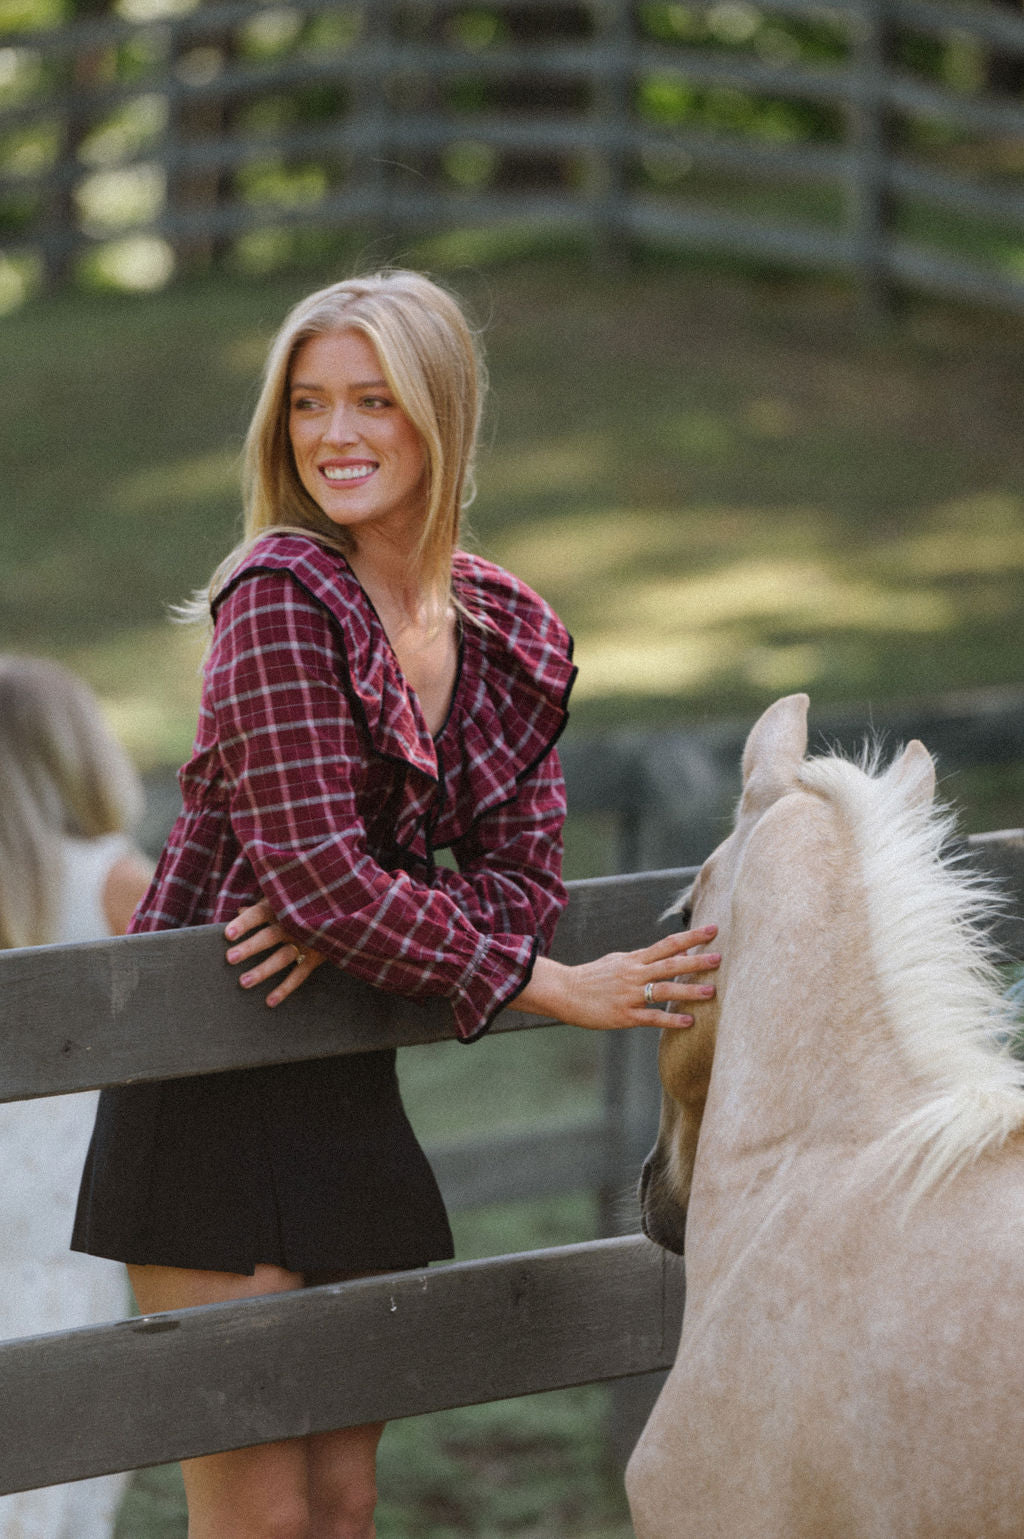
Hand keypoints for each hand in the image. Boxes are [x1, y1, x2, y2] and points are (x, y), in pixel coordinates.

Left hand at [224, 900, 325, 1006]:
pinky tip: (270, 1001)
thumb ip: (264, 906)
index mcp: (283, 906)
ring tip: (244, 982)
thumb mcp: (287, 899)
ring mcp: (308, 940)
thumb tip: (240, 910)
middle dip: (250, 947)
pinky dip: (285, 988)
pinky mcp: (319, 954)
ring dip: (263, 970)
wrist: (346, 907)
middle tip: (230, 958)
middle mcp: (295, 923)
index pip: (259, 914)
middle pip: (270, 936)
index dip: (244, 923)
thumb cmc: (307, 901)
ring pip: (283, 957)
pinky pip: (300, 974)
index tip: (227, 934)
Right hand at [512, 926, 719, 1030]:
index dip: (691, 937)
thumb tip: (675, 952)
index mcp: (634, 959)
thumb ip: (645, 959)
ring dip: (689, 991)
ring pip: (663, 990)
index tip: (713, 929)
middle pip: (670, 964)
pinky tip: (688, 1022)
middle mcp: (634, 974)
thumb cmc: (594, 977)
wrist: (564, 992)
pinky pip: (651, 1017)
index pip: (668, 944)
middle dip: (696, 961)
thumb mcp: (619, 961)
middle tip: (720, 957)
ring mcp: (629, 995)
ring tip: (712, 992)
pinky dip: (671, 1019)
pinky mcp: (624, 1015)